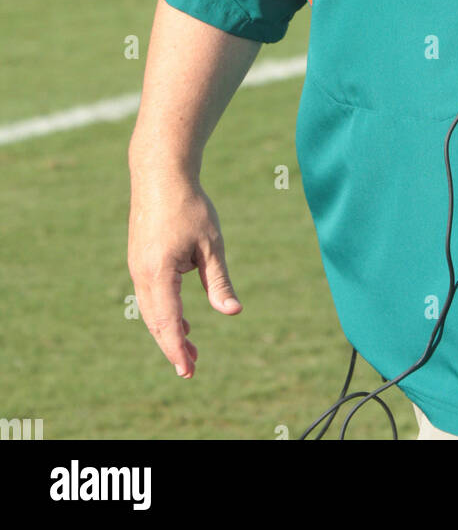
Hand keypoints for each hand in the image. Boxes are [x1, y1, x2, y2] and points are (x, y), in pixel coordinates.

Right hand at [128, 177, 241, 377]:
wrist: (160, 174)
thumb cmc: (190, 207)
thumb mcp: (211, 244)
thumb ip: (219, 281)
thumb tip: (233, 311)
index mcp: (158, 272)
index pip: (167, 321)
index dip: (177, 348)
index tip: (186, 370)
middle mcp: (142, 274)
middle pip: (155, 321)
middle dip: (172, 345)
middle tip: (190, 370)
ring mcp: (137, 267)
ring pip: (151, 310)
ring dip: (168, 329)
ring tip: (190, 348)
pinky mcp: (139, 259)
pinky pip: (149, 295)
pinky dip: (163, 312)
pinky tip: (181, 319)